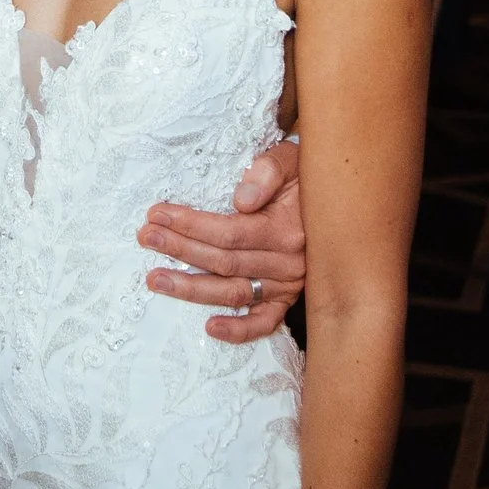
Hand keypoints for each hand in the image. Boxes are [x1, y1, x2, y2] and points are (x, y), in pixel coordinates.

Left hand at [139, 138, 306, 342]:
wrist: (341, 197)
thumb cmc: (307, 174)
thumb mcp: (292, 158)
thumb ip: (268, 172)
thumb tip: (241, 200)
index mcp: (287, 228)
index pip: (229, 231)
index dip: (190, 224)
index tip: (157, 213)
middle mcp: (289, 261)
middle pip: (224, 261)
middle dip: (180, 249)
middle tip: (147, 237)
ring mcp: (289, 283)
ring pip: (234, 292)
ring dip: (192, 289)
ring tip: (156, 279)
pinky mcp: (289, 298)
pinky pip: (265, 322)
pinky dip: (239, 329)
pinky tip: (210, 328)